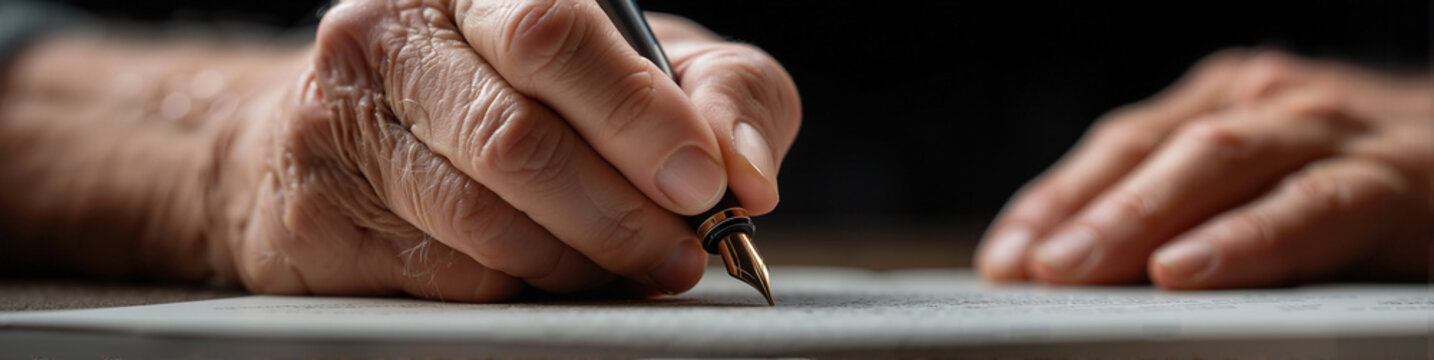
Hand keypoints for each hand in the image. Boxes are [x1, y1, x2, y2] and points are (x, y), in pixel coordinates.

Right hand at [211, 0, 799, 300]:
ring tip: (630, 270)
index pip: (554, 35)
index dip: (638, 117)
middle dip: (620, 211)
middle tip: (680, 252)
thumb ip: (716, 93)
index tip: (703, 184)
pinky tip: (553, 276)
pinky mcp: (318, 214)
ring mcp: (341, 123)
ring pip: (484, 219)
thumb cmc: (514, 91)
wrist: (344, 136)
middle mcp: (391, 34)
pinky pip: (448, 274)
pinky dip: (522, 288)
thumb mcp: (636, 66)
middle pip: (517, 137)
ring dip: (579, 261)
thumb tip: (749, 169)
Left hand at [976, 49, 1431, 288]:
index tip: (1001, 259)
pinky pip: (1313, 206)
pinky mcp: (1396, 179)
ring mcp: (1333, 130)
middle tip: (1022, 271)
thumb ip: (1191, 209)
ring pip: (1219, 164)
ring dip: (1138, 219)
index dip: (1055, 199)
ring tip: (1076, 270)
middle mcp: (1272, 100)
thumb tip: (1082, 272)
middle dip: (1080, 212)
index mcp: (1228, 101)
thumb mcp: (1267, 181)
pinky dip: (1246, 239)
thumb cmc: (1367, 183)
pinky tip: (1188, 269)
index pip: (1121, 145)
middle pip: (1155, 150)